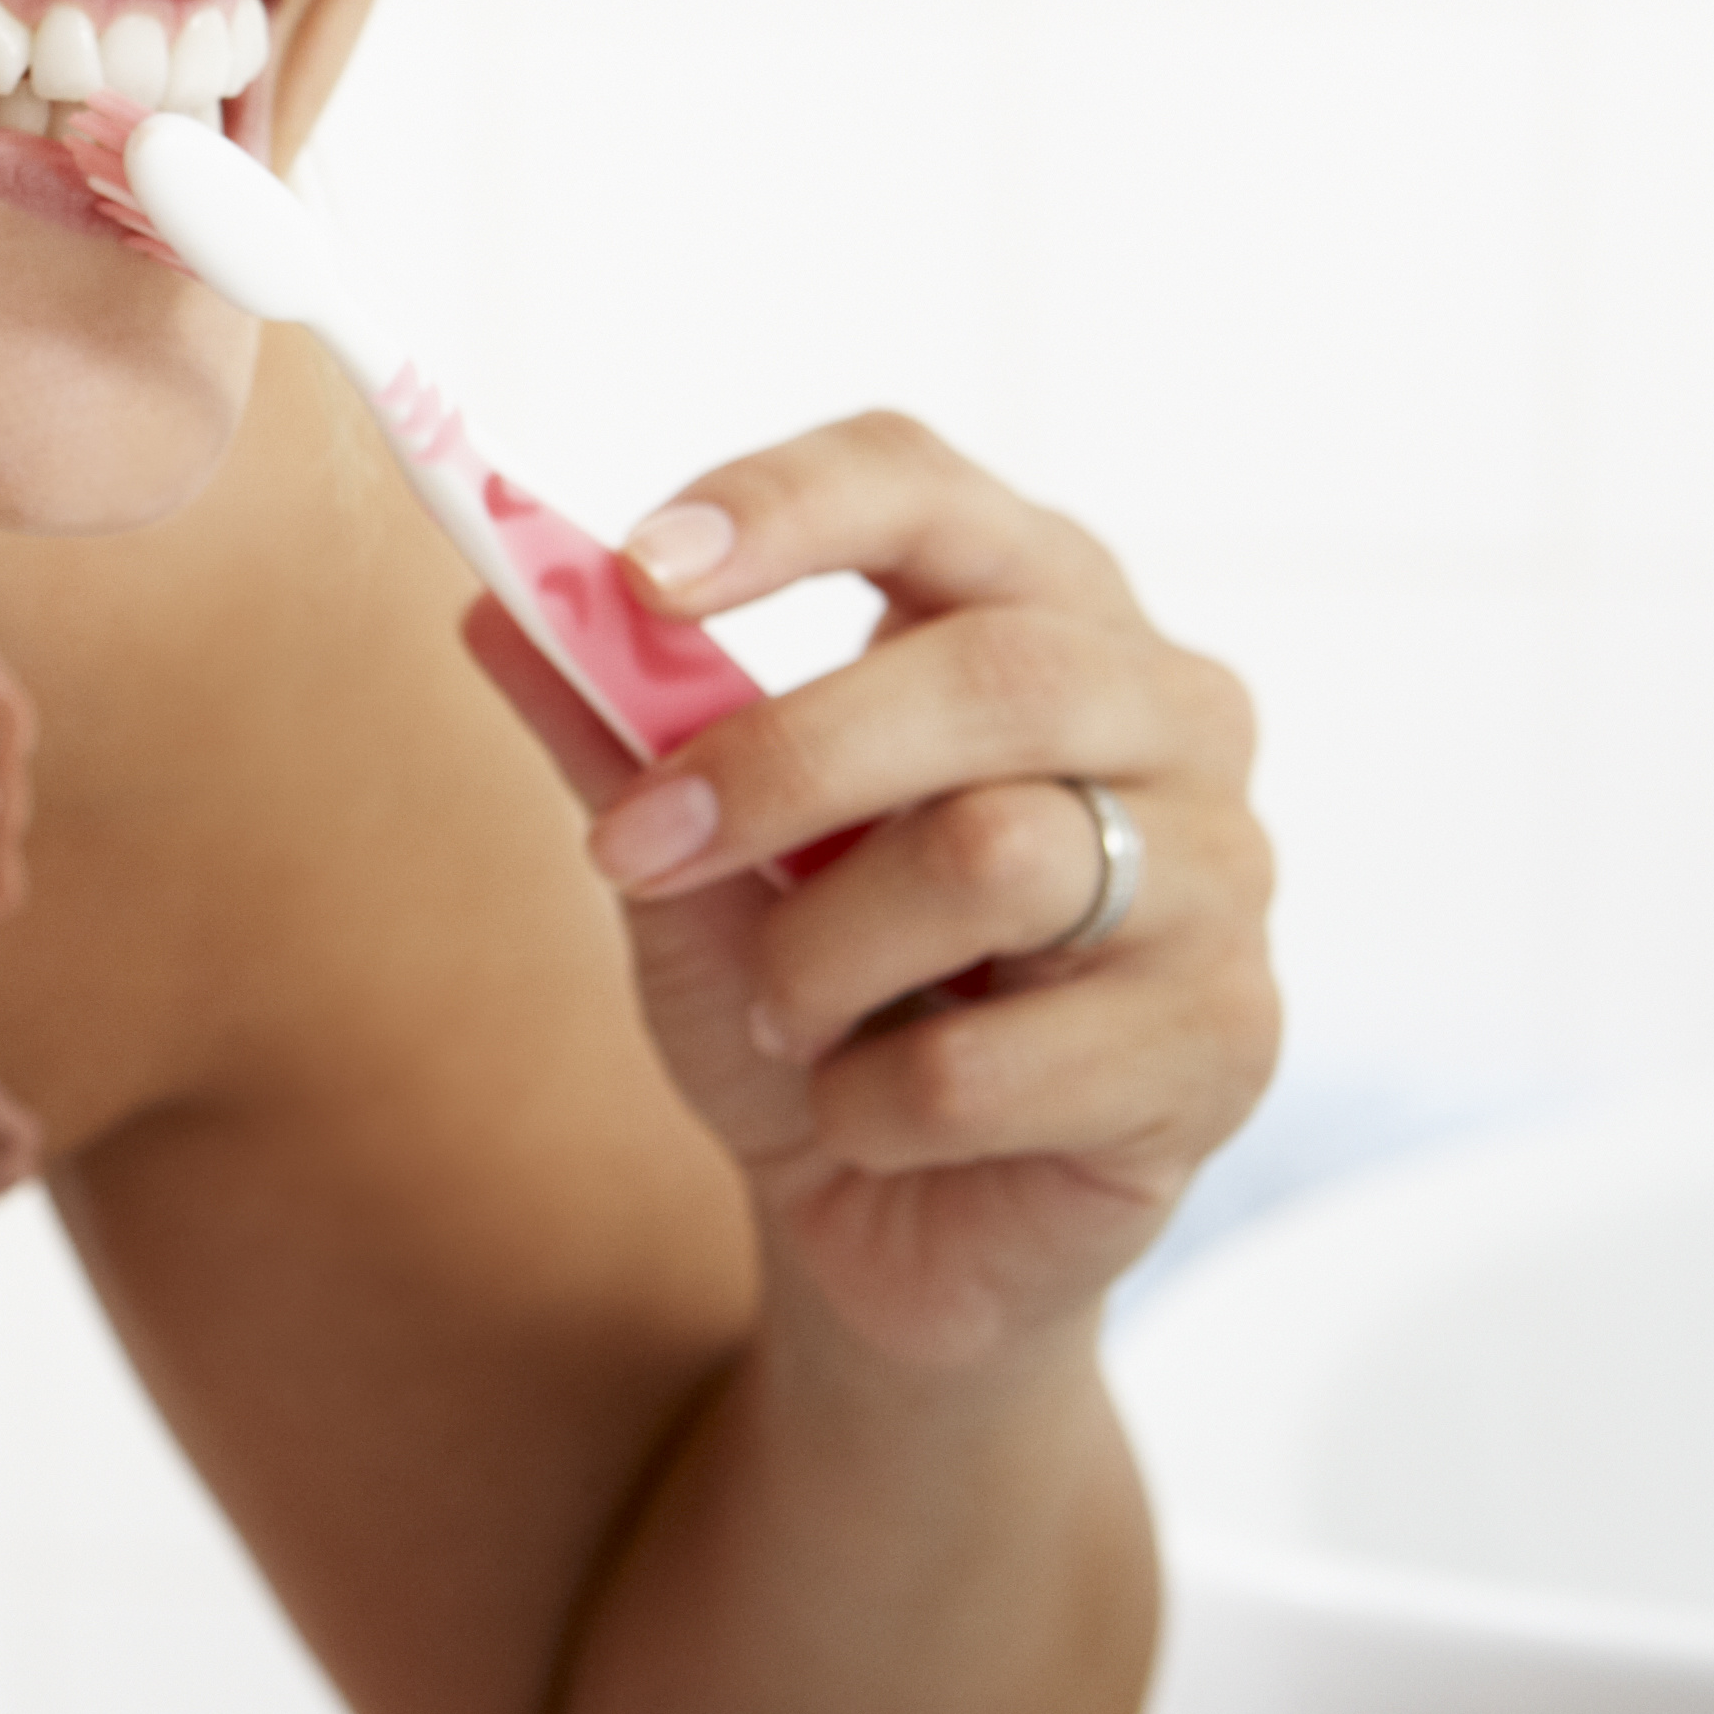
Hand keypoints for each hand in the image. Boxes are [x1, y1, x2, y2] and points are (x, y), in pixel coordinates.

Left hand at [465, 411, 1277, 1365]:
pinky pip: (987, 1066)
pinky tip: (873, 1118)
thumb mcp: (690, 863)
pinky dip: (868, 1107)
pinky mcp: (1223, 1048)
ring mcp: (1222, 879)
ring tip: (785, 1018)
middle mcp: (1169, 714)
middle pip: (997, 671)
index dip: (786, 508)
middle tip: (638, 846)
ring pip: (998, 859)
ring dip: (817, 960)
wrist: (896, 1225)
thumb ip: (615, 733)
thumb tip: (490, 598)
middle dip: (783, 761)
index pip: (930, 487)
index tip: (634, 573)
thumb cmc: (812, 1003)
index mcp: (1038, 611)